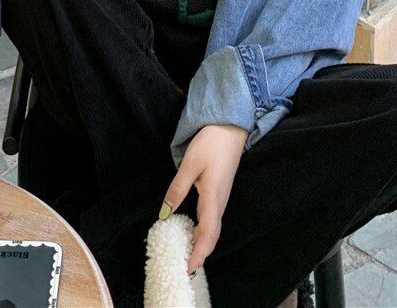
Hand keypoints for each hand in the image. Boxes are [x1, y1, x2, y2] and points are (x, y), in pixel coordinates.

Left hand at [160, 124, 247, 273]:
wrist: (231, 128)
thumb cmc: (211, 143)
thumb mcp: (190, 165)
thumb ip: (177, 189)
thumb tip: (165, 212)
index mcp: (213, 197)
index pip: (207, 233)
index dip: (199, 253)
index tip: (189, 268)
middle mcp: (220, 201)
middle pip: (212, 235)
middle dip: (200, 253)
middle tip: (186, 268)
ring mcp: (222, 197)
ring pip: (213, 228)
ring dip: (202, 243)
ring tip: (188, 254)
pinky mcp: (221, 192)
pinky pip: (213, 218)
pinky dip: (204, 231)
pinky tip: (194, 231)